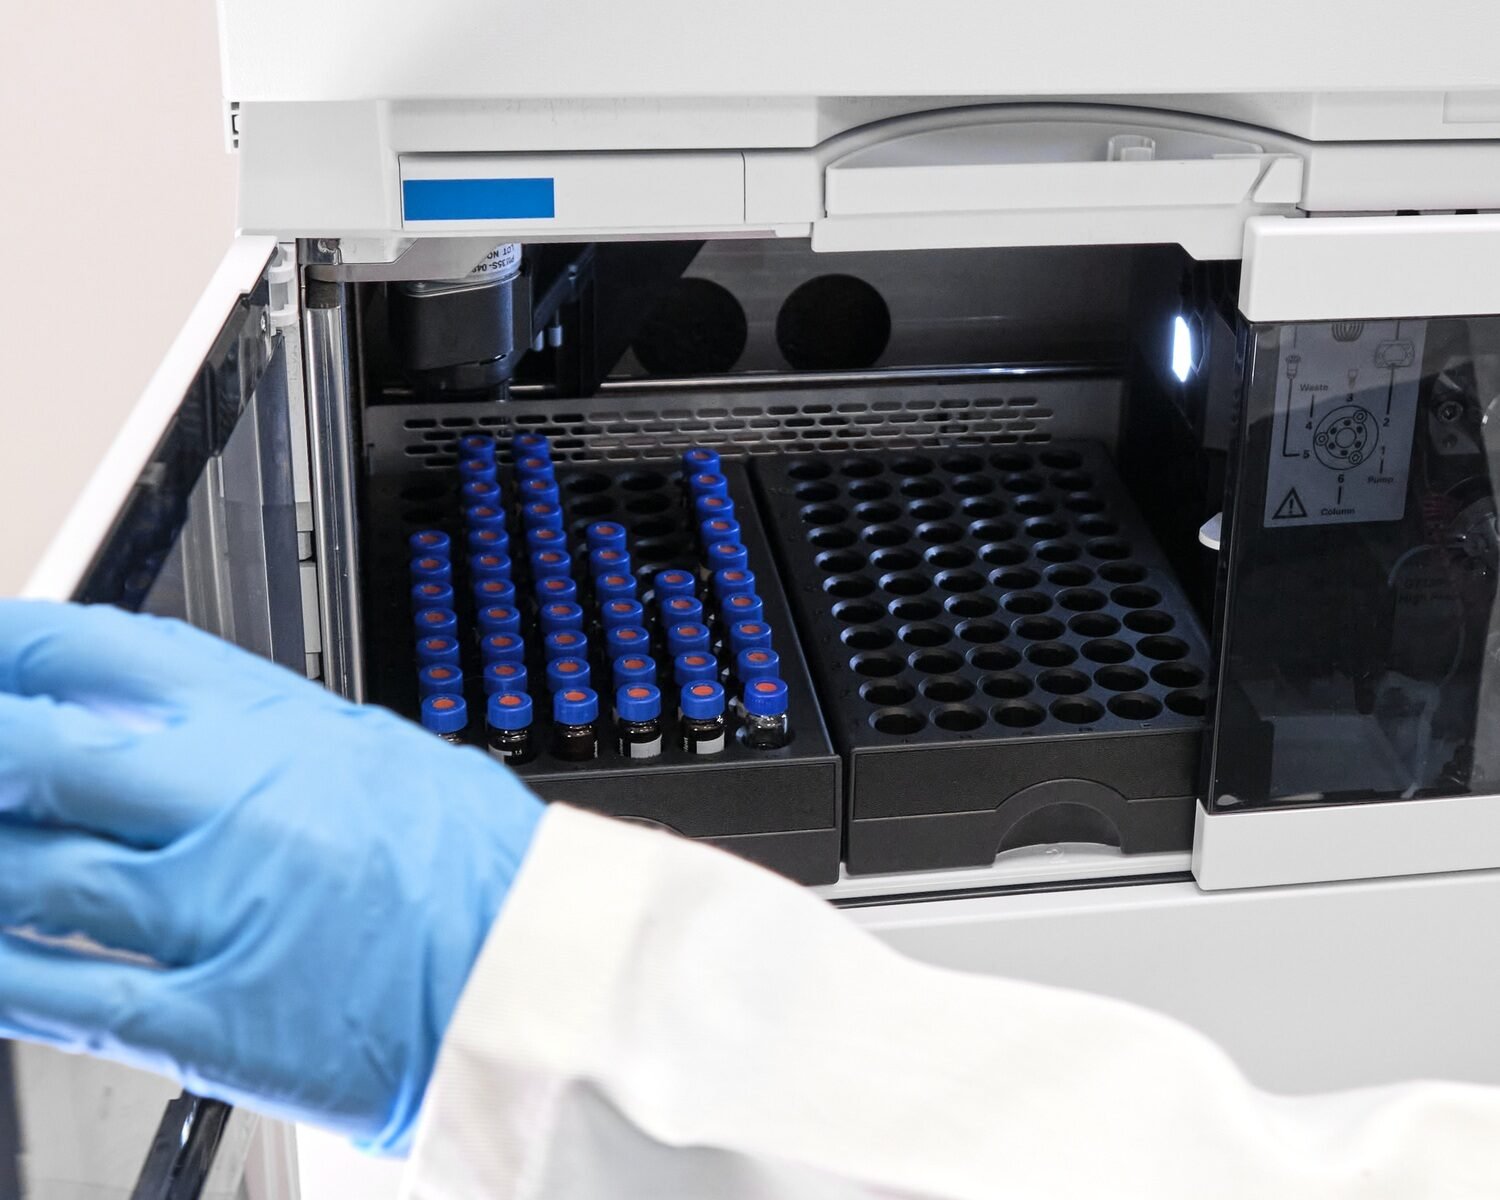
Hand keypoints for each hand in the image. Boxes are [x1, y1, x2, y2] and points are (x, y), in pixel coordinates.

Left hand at [0, 600, 542, 1149]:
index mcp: (278, 725)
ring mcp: (216, 909)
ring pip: (29, 877)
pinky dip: (1, 978)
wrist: (541, 968)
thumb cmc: (474, 863)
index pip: (104, 656)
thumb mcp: (370, 750)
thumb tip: (162, 721)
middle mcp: (233, 805)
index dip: (12, 653)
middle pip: (38, 757)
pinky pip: (63, 996)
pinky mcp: (215, 1018)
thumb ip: (258, 733)